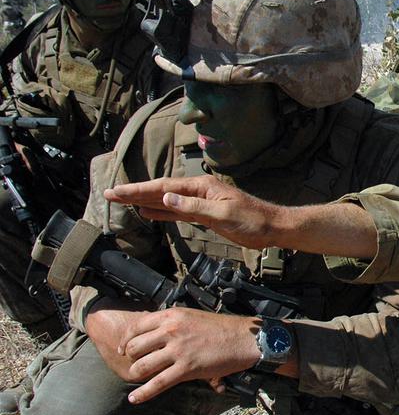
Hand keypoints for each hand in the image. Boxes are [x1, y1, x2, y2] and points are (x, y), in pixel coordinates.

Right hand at [104, 175, 282, 249]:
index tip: (117, 191)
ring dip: (145, 201)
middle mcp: (198, 191)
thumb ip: (194, 207)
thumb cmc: (252, 220)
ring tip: (123, 202)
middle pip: (160, 191)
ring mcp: (201, 202)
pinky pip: (177, 212)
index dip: (138, 190)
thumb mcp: (223, 214)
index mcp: (201, 187)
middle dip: (135, 193)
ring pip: (166, 201)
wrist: (272, 227)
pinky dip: (161, 212)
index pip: (163, 187)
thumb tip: (166, 197)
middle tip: (109, 194)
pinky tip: (149, 213)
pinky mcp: (205, 214)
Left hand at [116, 307, 260, 403]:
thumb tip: (154, 331)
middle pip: (135, 347)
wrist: (243, 338)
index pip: (136, 327)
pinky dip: (143, 393)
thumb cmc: (221, 328)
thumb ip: (171, 322)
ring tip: (137, 379)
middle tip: (134, 364)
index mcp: (171, 316)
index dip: (125, 340)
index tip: (122, 349)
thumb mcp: (192, 316)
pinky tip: (134, 399)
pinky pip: (157, 383)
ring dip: (136, 374)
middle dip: (130, 358)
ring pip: (142, 366)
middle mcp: (170, 331)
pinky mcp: (186, 369)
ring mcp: (177, 350)